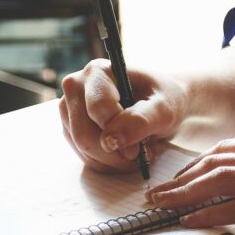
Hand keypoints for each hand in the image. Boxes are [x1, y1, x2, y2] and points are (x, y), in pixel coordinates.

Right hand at [58, 59, 186, 172]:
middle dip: (114, 153)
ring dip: (112, 160)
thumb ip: (140, 121)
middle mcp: (76, 86)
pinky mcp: (71, 129)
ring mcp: (69, 109)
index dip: (119, 134)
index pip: (97, 109)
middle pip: (84, 134)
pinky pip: (84, 156)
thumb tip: (110, 140)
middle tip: (139, 154)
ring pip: (82, 149)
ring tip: (136, 151)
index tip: (138, 149)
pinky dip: (107, 163)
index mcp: (98, 72)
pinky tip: (124, 154)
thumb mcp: (164, 109)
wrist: (160, 103)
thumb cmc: (164, 100)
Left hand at [146, 137, 234, 234]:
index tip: (177, 178)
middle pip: (215, 162)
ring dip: (184, 195)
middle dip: (180, 179)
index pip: (227, 149)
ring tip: (162, 207)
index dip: (196, 164)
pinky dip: (209, 214)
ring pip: (220, 181)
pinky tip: (190, 221)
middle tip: (156, 194)